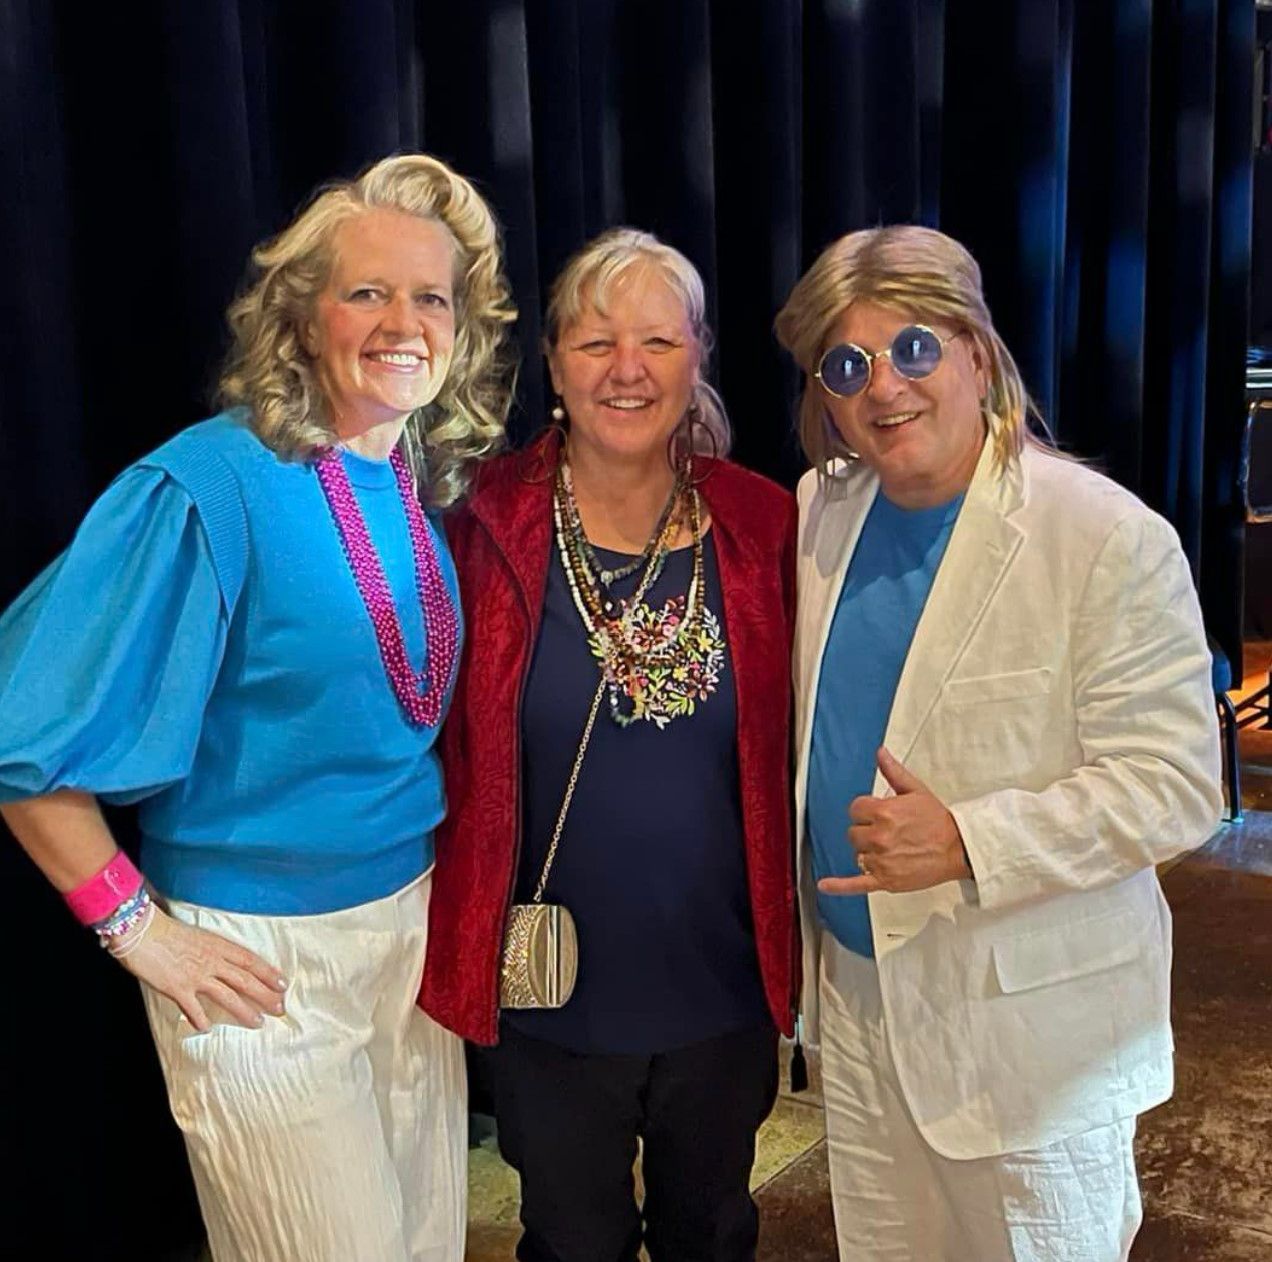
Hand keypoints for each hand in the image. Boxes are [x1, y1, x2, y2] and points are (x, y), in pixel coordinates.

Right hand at [113, 907, 288, 1030]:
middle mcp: (212, 961)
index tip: (283, 984)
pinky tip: (207, 1029)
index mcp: (218, 946)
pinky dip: (201, 1019)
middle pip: (246, 980)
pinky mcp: (177, 988)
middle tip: (280, 1008)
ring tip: (258, 1022)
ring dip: (245, 1010)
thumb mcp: (198, 937)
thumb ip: (212, 952)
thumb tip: (223, 966)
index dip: (269, 973)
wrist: (141, 931)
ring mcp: (196, 975)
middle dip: (266, 995)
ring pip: (228, 995)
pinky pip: (193, 1008)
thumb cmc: (167, 931)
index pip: (250, 961)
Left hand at [817, 747, 971, 896]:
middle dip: (866, 832)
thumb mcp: (916, 790)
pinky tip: (825, 885)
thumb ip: (894, 772)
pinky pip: (856, 884)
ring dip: (868, 852)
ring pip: (857, 854)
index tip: (878, 814)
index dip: (865, 811)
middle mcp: (880, 836)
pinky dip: (839, 886)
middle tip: (888, 833)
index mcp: (884, 812)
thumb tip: (880, 753)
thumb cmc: (939, 820)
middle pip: (853, 833)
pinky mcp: (886, 880)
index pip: (855, 809)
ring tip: (891, 850)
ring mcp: (881, 860)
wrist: (959, 848)